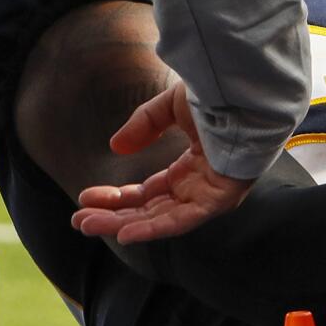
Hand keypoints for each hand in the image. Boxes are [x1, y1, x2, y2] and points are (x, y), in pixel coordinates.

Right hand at [70, 81, 257, 242]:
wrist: (246, 92)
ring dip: (123, 224)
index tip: (86, 197)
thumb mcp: (172, 106)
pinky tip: (125, 233)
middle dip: (113, 216)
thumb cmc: (220, 95)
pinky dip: (154, 228)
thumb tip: (116, 147)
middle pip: (151, 210)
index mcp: (194, 167)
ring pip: (161, 218)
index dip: (117, 197)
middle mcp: (201, 185)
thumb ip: (145, 126)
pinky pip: (183, 220)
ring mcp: (211, 194)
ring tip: (87, 225)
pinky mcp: (220, 198)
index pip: (150, 192)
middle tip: (80, 221)